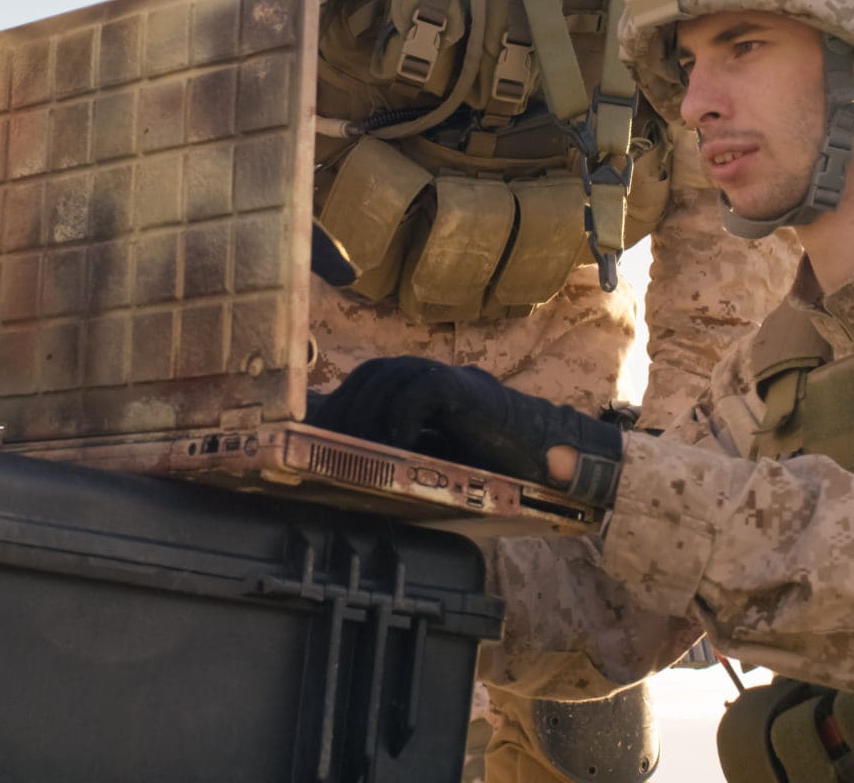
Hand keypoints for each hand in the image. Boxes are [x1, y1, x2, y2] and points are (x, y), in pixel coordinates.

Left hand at [306, 357, 624, 506]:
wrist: (549, 461)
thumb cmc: (490, 469)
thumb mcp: (430, 463)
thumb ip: (396, 458)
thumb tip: (344, 477)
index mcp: (415, 389)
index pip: (362, 384)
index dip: (332, 404)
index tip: (304, 432)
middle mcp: (427, 376)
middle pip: (369, 377)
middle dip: (342, 411)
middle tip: (324, 449)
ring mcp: (448, 378)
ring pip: (388, 378)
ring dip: (365, 416)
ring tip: (354, 453)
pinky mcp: (466, 388)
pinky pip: (423, 390)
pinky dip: (402, 417)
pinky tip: (394, 445)